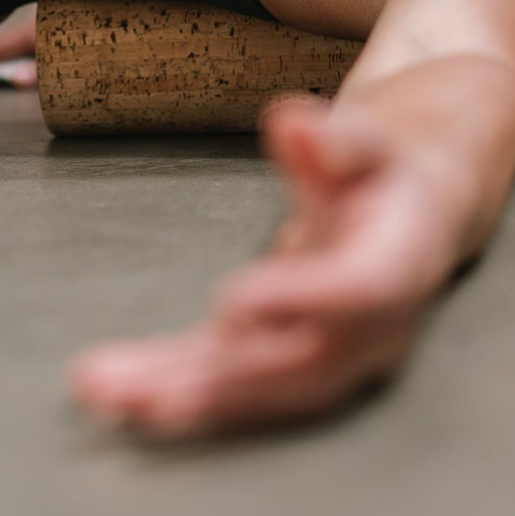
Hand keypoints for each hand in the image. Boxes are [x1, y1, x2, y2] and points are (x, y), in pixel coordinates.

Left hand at [67, 96, 465, 437]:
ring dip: (178, 394)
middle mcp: (367, 330)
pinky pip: (230, 381)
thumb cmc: (382, 168)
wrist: (410, 211)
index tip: (232, 304)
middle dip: (217, 381)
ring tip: (104, 391)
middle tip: (143, 390)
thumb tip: (292, 121)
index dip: (298, 301)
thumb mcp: (369, 137)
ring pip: (254, 390)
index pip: (355, 293)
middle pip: (294, 366)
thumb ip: (337, 138)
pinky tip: (115, 389)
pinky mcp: (283, 358)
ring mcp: (327, 356)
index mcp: (398, 264)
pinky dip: (172, 385)